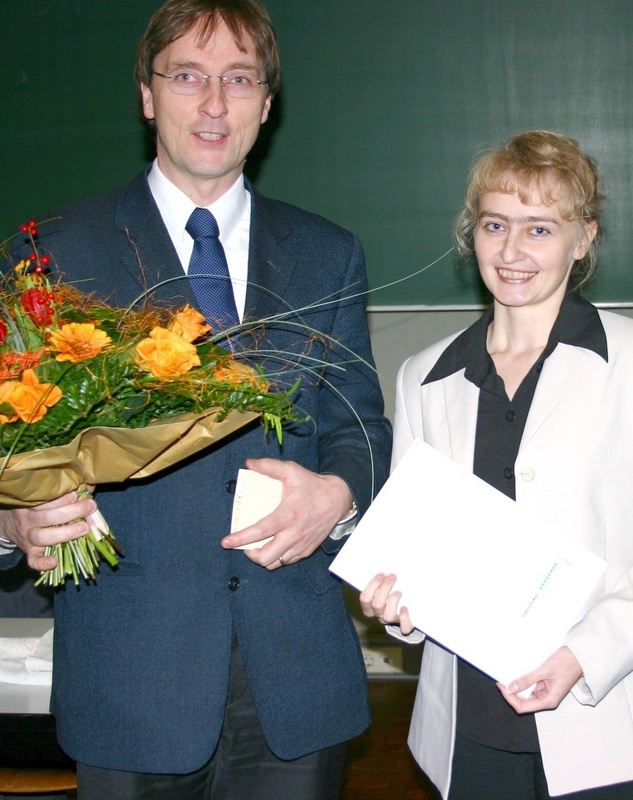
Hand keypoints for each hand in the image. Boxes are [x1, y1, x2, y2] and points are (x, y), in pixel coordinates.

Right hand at [0, 491, 96, 572]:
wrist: (8, 522)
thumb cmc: (35, 506)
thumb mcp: (44, 496)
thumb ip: (66, 490)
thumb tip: (89, 483)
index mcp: (31, 503)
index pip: (46, 499)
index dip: (63, 497)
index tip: (78, 494)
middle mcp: (28, 520)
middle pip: (47, 517)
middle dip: (71, 512)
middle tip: (90, 507)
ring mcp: (28, 537)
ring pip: (43, 537)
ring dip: (65, 533)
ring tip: (84, 528)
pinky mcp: (30, 552)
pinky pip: (33, 560)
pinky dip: (42, 563)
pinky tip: (53, 562)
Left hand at [220, 458, 351, 569]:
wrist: (338, 499)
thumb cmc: (313, 485)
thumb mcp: (292, 471)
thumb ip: (269, 466)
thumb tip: (249, 463)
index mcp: (288, 515)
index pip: (260, 531)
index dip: (241, 539)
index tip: (226, 542)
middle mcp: (294, 534)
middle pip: (266, 557)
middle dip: (249, 554)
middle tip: (244, 544)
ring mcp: (301, 545)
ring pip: (275, 563)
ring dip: (262, 558)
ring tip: (256, 547)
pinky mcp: (307, 550)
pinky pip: (286, 561)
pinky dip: (276, 557)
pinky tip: (273, 545)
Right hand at [359, 573, 413, 633]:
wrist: (405, 614)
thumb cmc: (389, 596)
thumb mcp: (381, 589)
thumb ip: (379, 582)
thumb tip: (383, 571)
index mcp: (369, 607)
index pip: (364, 598)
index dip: (373, 585)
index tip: (382, 574)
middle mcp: (379, 615)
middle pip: (376, 604)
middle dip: (385, 588)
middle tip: (392, 576)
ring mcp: (392, 621)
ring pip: (388, 616)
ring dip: (393, 601)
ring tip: (399, 592)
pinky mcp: (404, 626)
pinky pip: (404, 627)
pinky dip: (404, 617)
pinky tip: (405, 608)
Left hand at [497, 646, 582, 712]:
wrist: (579, 656)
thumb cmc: (567, 663)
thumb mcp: (544, 671)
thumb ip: (527, 680)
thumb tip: (511, 687)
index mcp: (548, 701)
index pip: (523, 707)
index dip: (510, 698)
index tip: (501, 686)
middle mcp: (547, 699)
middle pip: (523, 703)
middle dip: (511, 694)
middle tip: (500, 682)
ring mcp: (546, 692)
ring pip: (526, 696)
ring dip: (516, 689)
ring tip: (506, 678)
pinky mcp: (546, 685)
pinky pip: (530, 688)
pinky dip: (522, 683)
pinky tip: (516, 676)